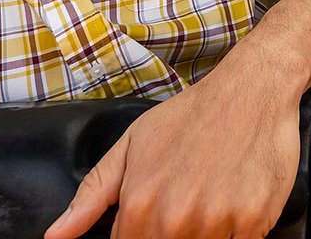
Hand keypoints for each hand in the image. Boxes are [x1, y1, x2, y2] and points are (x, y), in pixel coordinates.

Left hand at [45, 66, 300, 238]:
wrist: (252, 87)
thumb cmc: (192, 115)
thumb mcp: (133, 144)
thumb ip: (93, 194)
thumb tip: (55, 236)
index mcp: (140, 205)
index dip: (143, 235)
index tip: (161, 215)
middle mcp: (176, 219)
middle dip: (176, 232)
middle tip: (191, 197)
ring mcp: (217, 221)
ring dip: (209, 232)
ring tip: (215, 195)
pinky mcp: (255, 219)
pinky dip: (239, 230)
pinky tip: (238, 199)